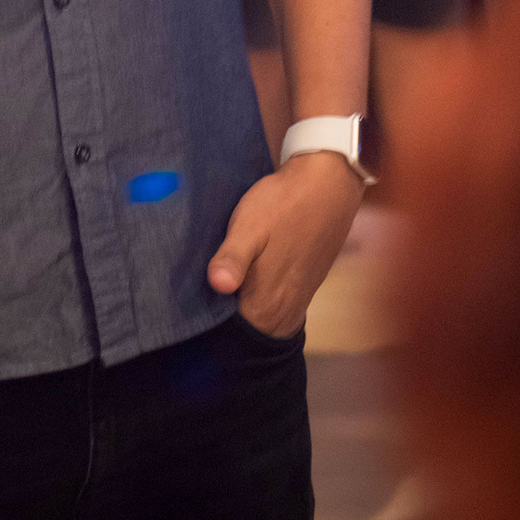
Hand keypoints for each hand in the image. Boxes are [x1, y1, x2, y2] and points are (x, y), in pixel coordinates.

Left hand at [207, 152, 362, 336]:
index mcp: (266, 306)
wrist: (329, 184)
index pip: (229, 336)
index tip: (191, 302)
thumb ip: (232, 258)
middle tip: (202, 285)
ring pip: (259, 316)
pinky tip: (246, 272)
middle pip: (244, 329)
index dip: (209, 321)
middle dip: (223, 314)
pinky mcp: (304, 287)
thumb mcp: (249, 225)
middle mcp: (284, 314)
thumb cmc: (285, 203)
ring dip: (240, 303)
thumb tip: (217, 286)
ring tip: (222, 276)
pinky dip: (257, 294)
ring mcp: (297, 302)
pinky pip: (273, 303)